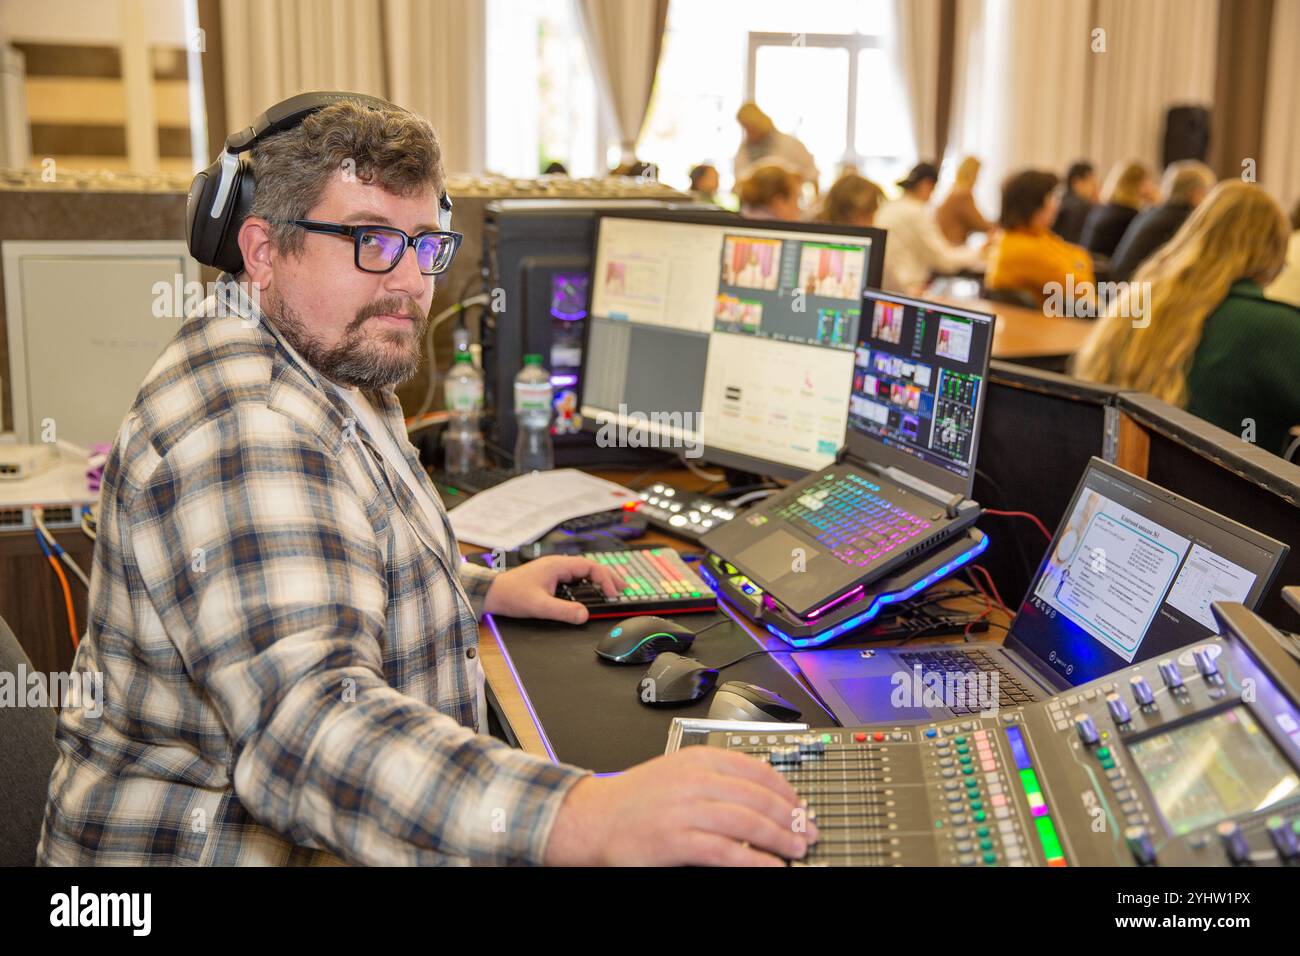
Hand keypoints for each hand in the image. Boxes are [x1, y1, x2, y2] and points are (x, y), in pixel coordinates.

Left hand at [481, 555, 624, 623]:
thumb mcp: (539, 606)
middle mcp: (558, 565)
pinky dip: (588, 583)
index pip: (591, 567)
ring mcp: (554, 570)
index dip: (606, 579)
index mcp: (558, 565)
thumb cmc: (511, 594)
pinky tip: (592, 591)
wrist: (491, 592)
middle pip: (590, 567)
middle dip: (608, 577)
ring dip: (599, 580)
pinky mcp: (550, 578)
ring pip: (583, 572)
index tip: (614, 593)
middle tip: (624, 588)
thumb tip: (584, 615)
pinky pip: (575, 578)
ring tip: (613, 589)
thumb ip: (563, 611)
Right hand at [544, 747, 817, 865]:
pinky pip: (727, 852)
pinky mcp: (677, 842)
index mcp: (697, 759)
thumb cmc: (634, 800)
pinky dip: (755, 860)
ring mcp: (686, 811)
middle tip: (808, 830)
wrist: (592, 819)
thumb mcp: (676, 772)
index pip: (756, 768)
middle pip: (758, 796)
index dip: (785, 788)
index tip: (801, 803)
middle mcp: (694, 781)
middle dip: (790, 815)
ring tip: (796, 848)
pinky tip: (772, 866)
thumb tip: (761, 790)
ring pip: (747, 822)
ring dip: (779, 837)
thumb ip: (714, 775)